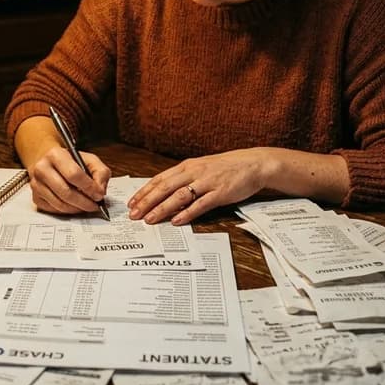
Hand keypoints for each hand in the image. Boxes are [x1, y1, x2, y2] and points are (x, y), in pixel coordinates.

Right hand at [28, 146, 111, 214]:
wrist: (51, 163)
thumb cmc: (71, 162)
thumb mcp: (90, 160)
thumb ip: (100, 172)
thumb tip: (99, 190)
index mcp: (55, 155)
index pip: (73, 174)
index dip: (88, 187)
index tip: (99, 194)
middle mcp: (42, 168)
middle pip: (66, 192)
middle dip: (84, 202)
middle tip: (95, 205)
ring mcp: (36, 184)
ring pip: (60, 204)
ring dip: (77, 208)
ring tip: (87, 205)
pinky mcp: (36, 197)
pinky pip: (54, 210)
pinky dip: (68, 211)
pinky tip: (75, 205)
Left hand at [127, 149, 271, 224]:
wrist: (252, 164)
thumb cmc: (226, 168)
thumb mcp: (201, 168)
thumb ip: (184, 179)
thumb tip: (164, 193)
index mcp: (187, 166)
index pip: (160, 179)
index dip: (144, 192)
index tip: (131, 203)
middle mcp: (194, 172)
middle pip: (165, 188)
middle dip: (147, 202)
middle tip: (134, 215)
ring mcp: (207, 182)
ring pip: (179, 196)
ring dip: (162, 208)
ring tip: (149, 219)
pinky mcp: (220, 193)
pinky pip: (200, 204)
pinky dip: (187, 213)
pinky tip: (176, 221)